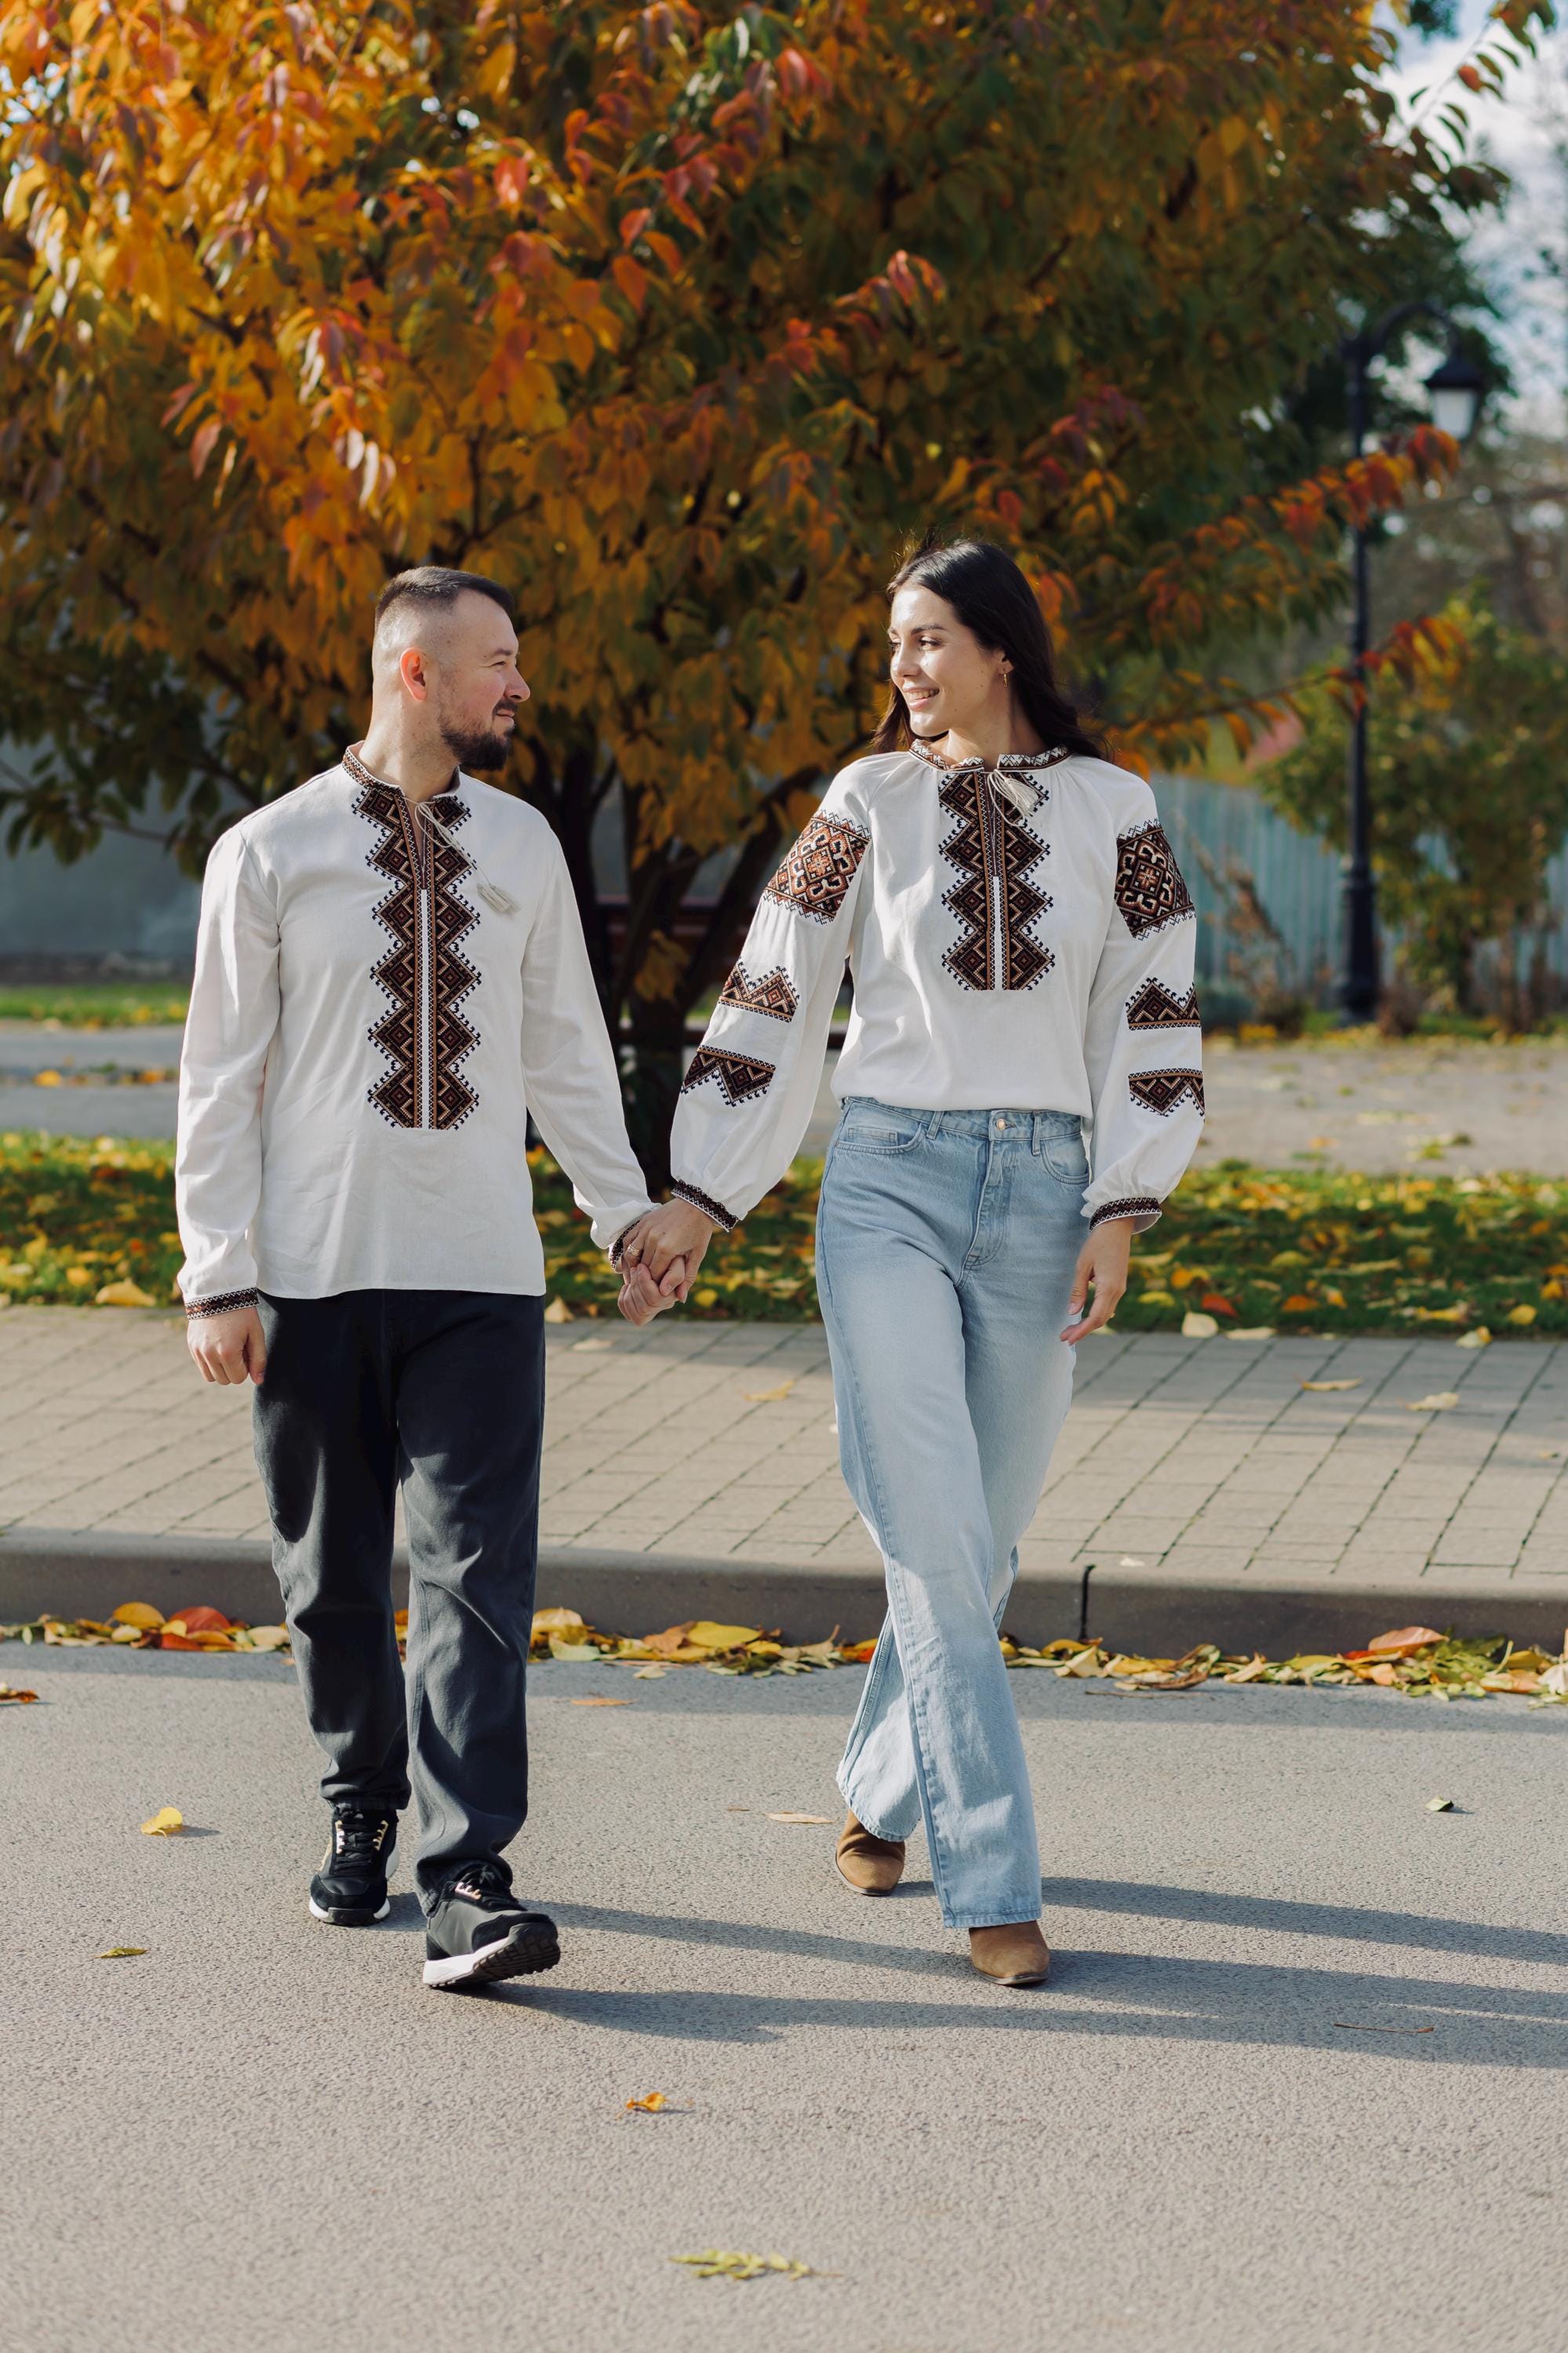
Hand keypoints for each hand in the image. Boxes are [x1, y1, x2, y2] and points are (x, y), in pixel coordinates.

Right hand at [186, 1304, 266, 1384]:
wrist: (217, 1291)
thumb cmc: (241, 1312)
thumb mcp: (256, 1333)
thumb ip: (259, 1359)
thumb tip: (258, 1381)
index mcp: (228, 1353)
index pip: (239, 1378)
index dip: (246, 1366)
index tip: (246, 1349)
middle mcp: (209, 1355)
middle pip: (225, 1380)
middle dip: (234, 1369)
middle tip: (238, 1347)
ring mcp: (198, 1351)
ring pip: (211, 1377)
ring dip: (221, 1368)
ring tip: (227, 1348)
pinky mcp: (191, 1346)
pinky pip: (201, 1366)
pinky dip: (210, 1361)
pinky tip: (217, 1344)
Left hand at [616, 1255, 689, 1326]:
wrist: (658, 1258)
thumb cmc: (669, 1257)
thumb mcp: (675, 1261)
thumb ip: (676, 1275)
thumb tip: (669, 1294)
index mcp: (674, 1296)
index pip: (655, 1298)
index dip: (644, 1282)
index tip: (640, 1266)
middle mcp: (665, 1306)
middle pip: (645, 1307)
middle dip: (635, 1286)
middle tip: (634, 1269)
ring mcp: (653, 1311)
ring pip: (637, 1313)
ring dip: (629, 1293)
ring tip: (632, 1276)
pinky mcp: (641, 1312)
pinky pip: (629, 1315)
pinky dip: (623, 1299)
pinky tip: (627, 1287)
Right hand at [619, 1200, 719, 1290]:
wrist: (697, 1204)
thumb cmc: (699, 1231)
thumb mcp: (697, 1255)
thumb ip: (687, 1278)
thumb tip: (680, 1299)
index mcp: (667, 1248)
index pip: (654, 1275)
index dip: (656, 1285)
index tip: (658, 1291)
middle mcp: (652, 1239)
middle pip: (642, 1266)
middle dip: (645, 1278)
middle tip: (646, 1287)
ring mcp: (645, 1229)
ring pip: (631, 1255)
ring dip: (632, 1267)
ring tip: (635, 1278)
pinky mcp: (642, 1222)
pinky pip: (628, 1241)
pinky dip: (627, 1253)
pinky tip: (632, 1262)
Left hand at [1061, 1219, 1132, 1342]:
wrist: (1116, 1228)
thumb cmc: (1097, 1244)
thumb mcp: (1083, 1266)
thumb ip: (1078, 1290)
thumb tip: (1072, 1312)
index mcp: (1109, 1288)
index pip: (1095, 1318)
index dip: (1081, 1331)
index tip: (1068, 1339)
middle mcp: (1117, 1292)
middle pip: (1101, 1320)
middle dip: (1082, 1330)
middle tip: (1064, 1337)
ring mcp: (1120, 1289)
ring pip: (1105, 1314)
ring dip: (1089, 1324)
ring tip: (1071, 1329)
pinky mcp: (1118, 1285)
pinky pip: (1108, 1306)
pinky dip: (1096, 1315)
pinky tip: (1084, 1317)